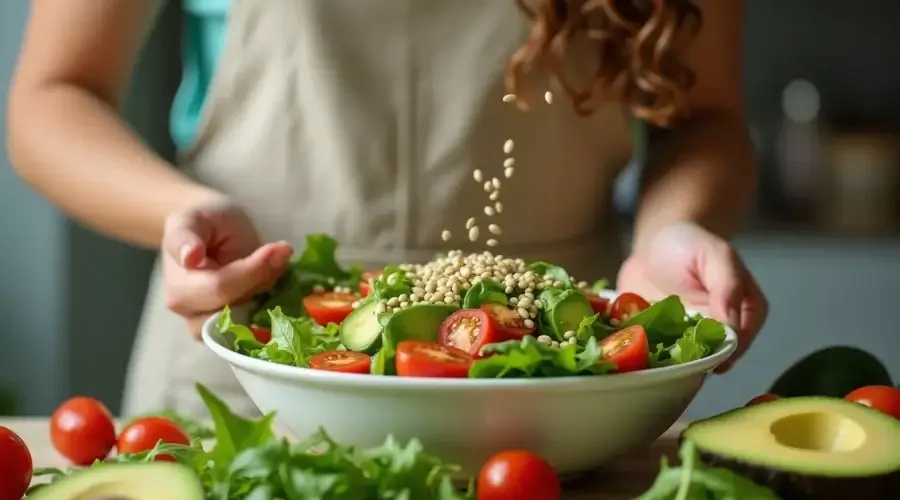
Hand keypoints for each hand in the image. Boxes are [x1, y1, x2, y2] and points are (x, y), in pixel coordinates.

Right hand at [161, 196, 293, 337]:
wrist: (210, 234)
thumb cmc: (203, 224)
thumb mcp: (192, 219)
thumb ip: (186, 236)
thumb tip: (191, 257)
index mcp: (179, 286)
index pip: (219, 288)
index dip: (253, 271)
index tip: (281, 247)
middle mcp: (189, 312)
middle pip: (235, 311)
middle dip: (263, 284)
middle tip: (281, 256)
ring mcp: (207, 324)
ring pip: (247, 324)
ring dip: (267, 299)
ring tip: (275, 268)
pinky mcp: (228, 330)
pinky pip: (254, 330)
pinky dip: (269, 311)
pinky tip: (276, 287)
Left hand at [616, 222, 766, 371]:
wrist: (654, 245)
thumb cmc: (690, 244)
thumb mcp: (715, 255)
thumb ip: (727, 287)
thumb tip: (731, 326)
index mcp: (744, 317)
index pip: (736, 346)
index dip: (715, 353)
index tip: (691, 352)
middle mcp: (718, 337)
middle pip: (705, 363)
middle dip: (685, 366)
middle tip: (661, 360)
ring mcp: (687, 344)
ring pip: (679, 369)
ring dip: (661, 367)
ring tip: (640, 358)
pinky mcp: (659, 345)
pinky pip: (652, 360)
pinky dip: (638, 359)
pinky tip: (623, 352)